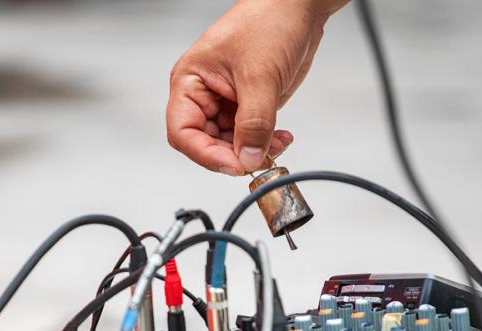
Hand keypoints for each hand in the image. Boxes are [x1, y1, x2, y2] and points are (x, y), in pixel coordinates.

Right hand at [166, 0, 348, 174]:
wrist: (298, 8)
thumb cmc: (268, 20)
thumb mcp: (260, 76)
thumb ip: (255, 124)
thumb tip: (249, 157)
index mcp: (190, 81)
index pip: (183, 132)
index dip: (206, 154)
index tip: (234, 164)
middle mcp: (204, 94)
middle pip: (206, 143)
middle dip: (233, 155)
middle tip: (258, 160)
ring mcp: (226, 101)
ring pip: (230, 144)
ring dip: (252, 152)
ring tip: (275, 146)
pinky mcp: (248, 105)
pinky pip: (249, 136)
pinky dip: (265, 143)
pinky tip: (280, 138)